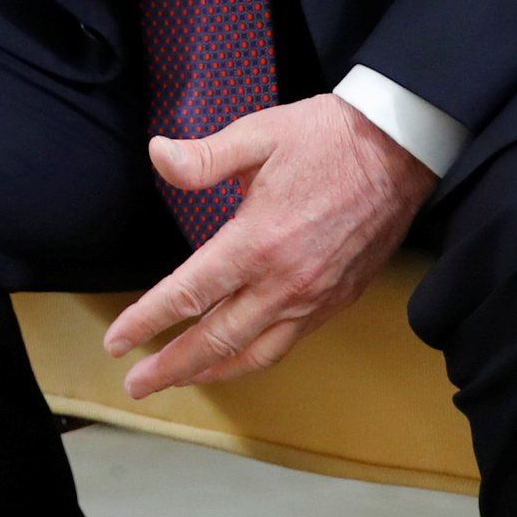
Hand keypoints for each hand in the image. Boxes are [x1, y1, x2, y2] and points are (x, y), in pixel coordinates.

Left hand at [103, 94, 433, 393]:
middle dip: (171, 366)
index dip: (147, 320)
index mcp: (257, 242)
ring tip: (180, 381)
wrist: (399, 149)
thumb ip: (204, 156)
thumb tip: (157, 155)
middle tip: (137, 383)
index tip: (116, 341)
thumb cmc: (326, 137)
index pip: (189, 294)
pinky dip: (255, 359)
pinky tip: (238, 357)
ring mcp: (314, 297)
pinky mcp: (338, 300)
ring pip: (255, 353)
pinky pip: (288, 343)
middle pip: (217, 340)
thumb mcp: (258, 134)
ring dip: (212, 372)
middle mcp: (285, 281)